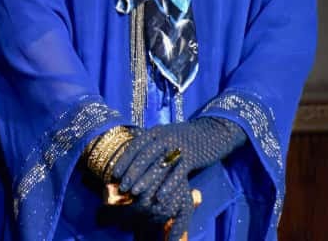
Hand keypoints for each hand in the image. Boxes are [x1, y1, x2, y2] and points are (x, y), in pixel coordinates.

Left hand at [111, 117, 244, 235]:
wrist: (213, 130)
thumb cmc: (185, 138)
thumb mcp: (166, 136)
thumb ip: (152, 145)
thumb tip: (133, 162)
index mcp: (156, 132)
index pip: (135, 146)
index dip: (124, 161)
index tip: (114, 175)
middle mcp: (164, 137)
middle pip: (144, 156)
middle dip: (131, 173)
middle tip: (122, 188)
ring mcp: (178, 146)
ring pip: (158, 165)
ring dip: (146, 180)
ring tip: (136, 194)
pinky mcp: (192, 156)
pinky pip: (177, 173)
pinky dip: (168, 185)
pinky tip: (160, 197)